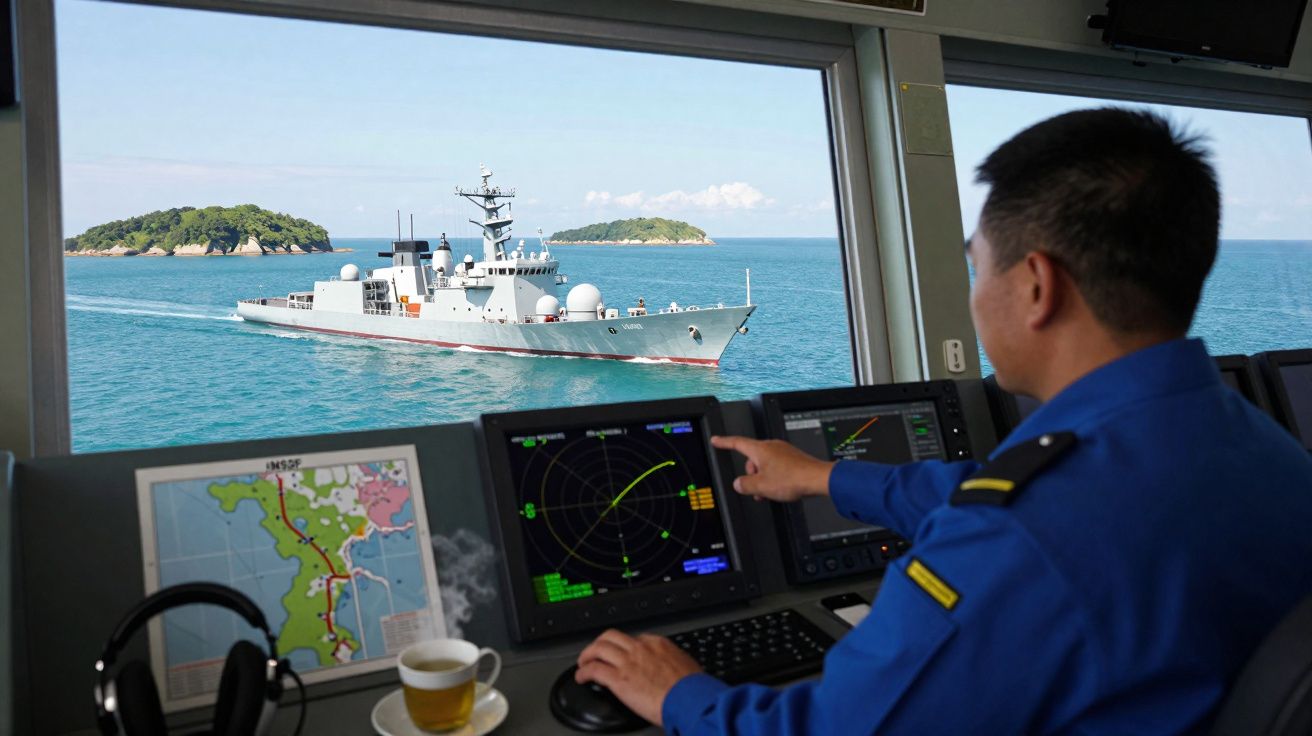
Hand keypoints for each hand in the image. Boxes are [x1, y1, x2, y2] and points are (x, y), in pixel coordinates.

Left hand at [576, 630, 702, 725]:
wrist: (689, 699)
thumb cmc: (692, 687)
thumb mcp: (686, 665)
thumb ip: (673, 662)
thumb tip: (673, 667)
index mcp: (657, 643)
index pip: (633, 638)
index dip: (623, 647)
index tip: (620, 654)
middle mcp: (640, 648)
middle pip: (611, 636)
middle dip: (599, 643)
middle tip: (595, 652)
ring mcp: (628, 662)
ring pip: (598, 648)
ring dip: (587, 655)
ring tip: (583, 663)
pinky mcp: (619, 679)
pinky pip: (594, 670)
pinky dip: (584, 672)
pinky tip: (581, 677)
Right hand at [710, 435, 834, 502]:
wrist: (817, 479)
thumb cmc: (793, 478)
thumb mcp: (761, 486)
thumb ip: (745, 485)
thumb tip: (739, 484)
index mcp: (760, 449)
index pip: (737, 443)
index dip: (724, 442)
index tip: (717, 440)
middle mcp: (771, 447)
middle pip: (752, 460)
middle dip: (752, 476)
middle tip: (757, 489)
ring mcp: (783, 452)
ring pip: (765, 465)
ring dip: (764, 479)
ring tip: (771, 492)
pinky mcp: (792, 458)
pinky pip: (777, 467)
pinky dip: (774, 477)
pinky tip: (781, 488)